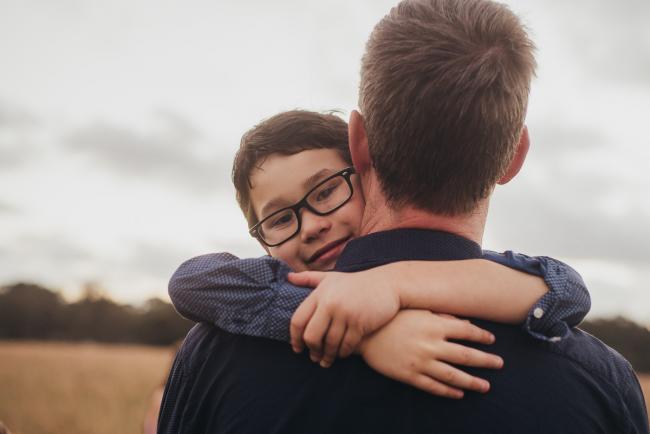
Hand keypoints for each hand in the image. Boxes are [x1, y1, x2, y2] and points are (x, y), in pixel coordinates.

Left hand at [288, 269, 400, 367]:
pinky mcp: (360, 322)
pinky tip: (342, 354)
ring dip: (327, 355)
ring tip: (326, 361)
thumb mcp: (331, 277)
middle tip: (313, 357)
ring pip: (330, 343)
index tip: (297, 348)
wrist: (388, 284)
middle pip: (311, 336)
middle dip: (312, 349)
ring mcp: (345, 313)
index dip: (295, 337)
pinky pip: (347, 344)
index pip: (298, 320)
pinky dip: (343, 352)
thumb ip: (308, 278)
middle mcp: (330, 303)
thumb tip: (288, 277)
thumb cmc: (357, 282)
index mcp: (320, 293)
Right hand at [359, 310, 502, 398]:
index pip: (466, 332)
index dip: (482, 336)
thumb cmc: (392, 317)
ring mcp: (421, 362)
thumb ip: (442, 316)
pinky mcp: (410, 375)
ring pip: (453, 375)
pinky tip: (459, 394)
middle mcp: (430, 344)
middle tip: (500, 364)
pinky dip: (448, 391)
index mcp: (434, 325)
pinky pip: (433, 386)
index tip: (492, 340)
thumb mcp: (417, 310)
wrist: (364, 333)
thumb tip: (465, 324)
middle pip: (465, 356)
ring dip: (472, 381)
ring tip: (485, 386)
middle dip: (486, 361)